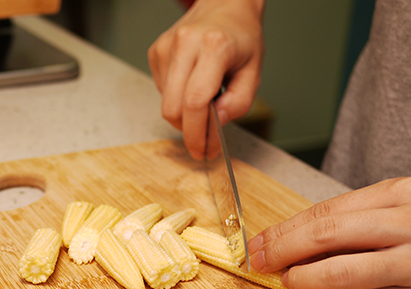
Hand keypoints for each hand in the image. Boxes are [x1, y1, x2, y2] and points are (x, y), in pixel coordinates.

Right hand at [148, 0, 264, 159]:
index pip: (195, 102)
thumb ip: (239, 102)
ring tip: (204, 97)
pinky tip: (191, 83)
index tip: (202, 151)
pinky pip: (162, 91)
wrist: (224, 5)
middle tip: (203, 140)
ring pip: (165, 103)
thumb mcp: (254, 70)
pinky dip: (177, 97)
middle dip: (188, 130)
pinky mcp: (156, 52)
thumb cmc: (241, 37)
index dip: (197, 134)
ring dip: (184, 112)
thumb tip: (215, 125)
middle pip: (173, 108)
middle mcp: (185, 44)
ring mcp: (166, 48)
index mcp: (213, 46)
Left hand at [248, 177, 410, 288]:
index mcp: (401, 195)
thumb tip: (290, 239)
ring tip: (288, 283)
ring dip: (303, 280)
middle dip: (282, 251)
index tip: (257, 242)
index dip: (283, 229)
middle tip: (258, 263)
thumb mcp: (403, 209)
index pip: (326, 211)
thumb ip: (356, 218)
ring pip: (341, 273)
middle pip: (326, 235)